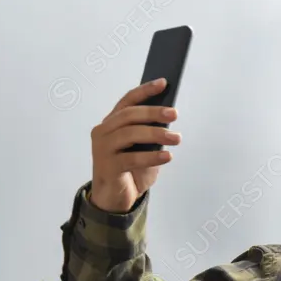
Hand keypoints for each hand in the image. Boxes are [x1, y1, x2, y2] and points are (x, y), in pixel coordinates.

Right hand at [90, 79, 181, 212]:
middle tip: (174, 113)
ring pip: (130, 134)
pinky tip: (168, 156)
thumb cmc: (131, 170)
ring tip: (177, 138)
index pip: (127, 101)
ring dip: (156, 134)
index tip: (163, 83)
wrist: (116, 197)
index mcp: (111, 123)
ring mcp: (102, 149)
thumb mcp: (144, 148)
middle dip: (153, 112)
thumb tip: (169, 118)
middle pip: (129, 116)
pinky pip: (132, 158)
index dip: (145, 91)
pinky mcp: (108, 167)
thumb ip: (151, 134)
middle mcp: (103, 132)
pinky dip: (152, 156)